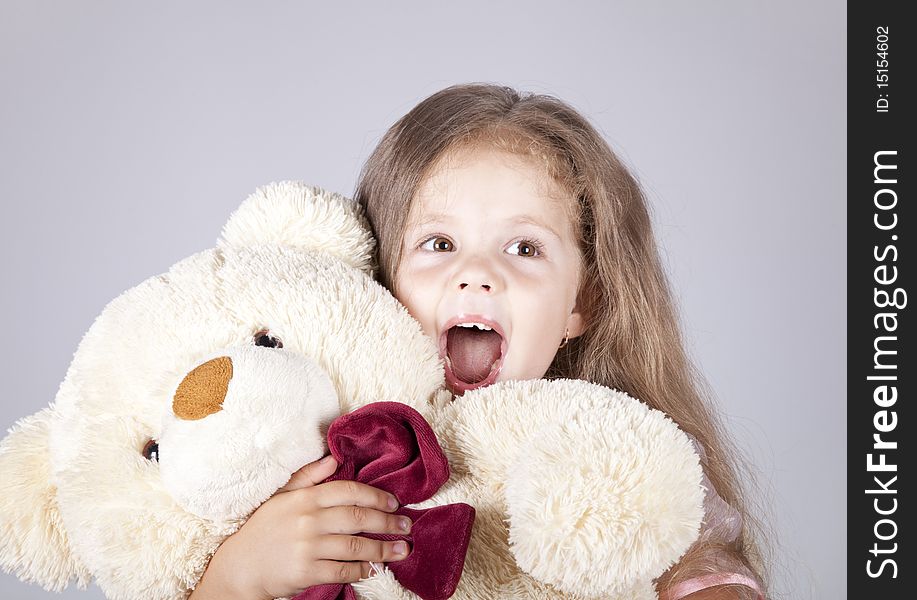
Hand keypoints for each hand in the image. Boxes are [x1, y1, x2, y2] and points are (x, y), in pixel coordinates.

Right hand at [189, 455, 411, 599]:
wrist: (239, 567)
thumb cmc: (263, 529)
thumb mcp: (281, 496)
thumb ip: (308, 476)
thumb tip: (334, 458)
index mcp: (305, 498)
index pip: (349, 491)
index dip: (376, 496)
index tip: (394, 503)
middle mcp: (308, 520)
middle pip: (359, 518)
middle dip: (388, 522)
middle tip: (406, 526)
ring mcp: (308, 547)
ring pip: (356, 546)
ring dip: (383, 549)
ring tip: (401, 550)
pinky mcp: (307, 572)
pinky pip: (343, 570)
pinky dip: (362, 570)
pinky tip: (374, 568)